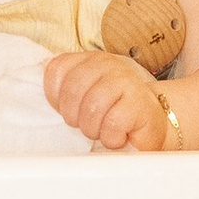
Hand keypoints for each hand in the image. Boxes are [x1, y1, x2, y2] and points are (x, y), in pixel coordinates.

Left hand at [44, 49, 171, 151]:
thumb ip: (66, 90)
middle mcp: (108, 64)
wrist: (158, 122)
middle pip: (72, 90)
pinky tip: (119, 136)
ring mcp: (126, 81)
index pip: (56, 70)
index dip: (56, 98)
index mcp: (90, 60)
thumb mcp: (87, 96)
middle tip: (88, 125)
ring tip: (104, 131)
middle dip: (74, 117)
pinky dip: (112, 138)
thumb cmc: (116, 113)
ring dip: (93, 130)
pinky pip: (113, 123)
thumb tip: (40, 102)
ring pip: (92, 108)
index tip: (69, 110)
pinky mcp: (140, 103)